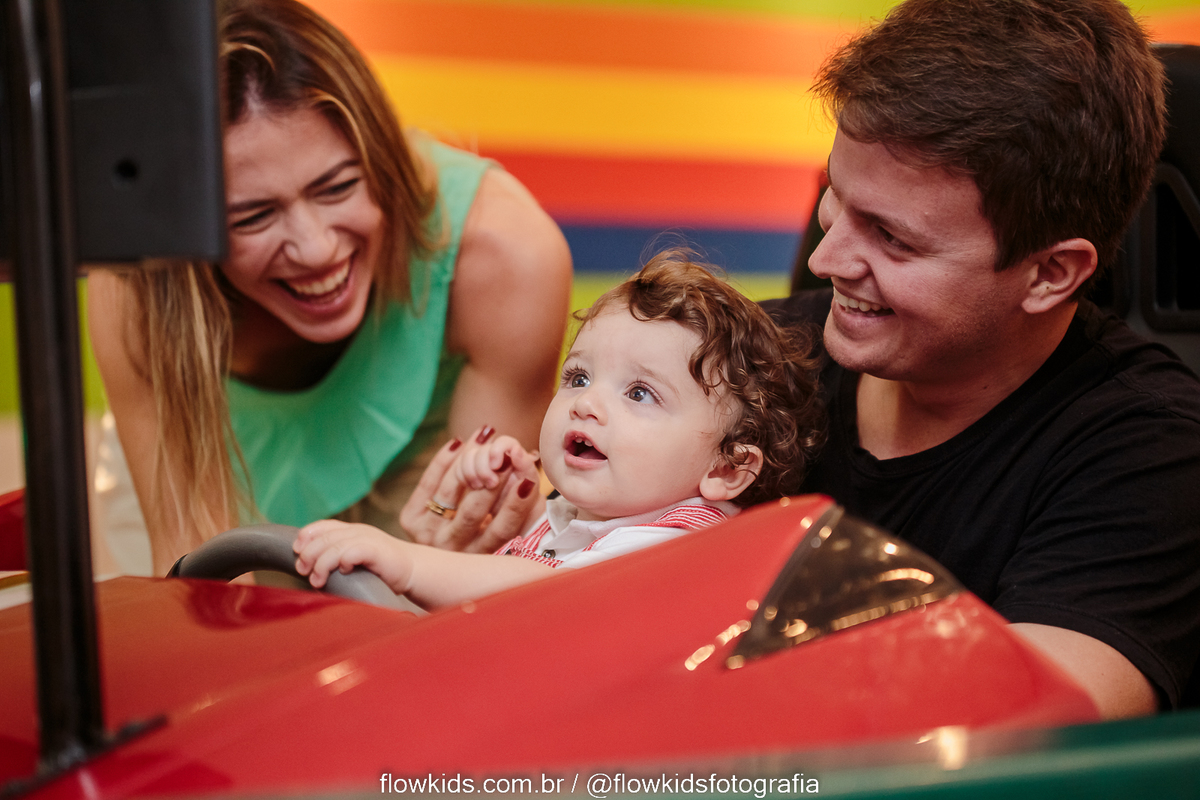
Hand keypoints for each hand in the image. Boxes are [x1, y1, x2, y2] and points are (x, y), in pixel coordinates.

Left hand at [293, 519, 409, 592]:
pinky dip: (343, 562)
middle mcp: (358, 532)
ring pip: (334, 546)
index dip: (306, 536)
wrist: (414, 571)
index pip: (323, 526)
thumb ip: (338, 559)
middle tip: (302, 571)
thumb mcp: (357, 561)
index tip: (296, 551)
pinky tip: (344, 572)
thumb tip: (309, 569)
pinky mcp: (377, 550)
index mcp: (353, 531)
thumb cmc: (383, 571)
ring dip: (320, 564)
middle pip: (324, 537)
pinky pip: (352, 552)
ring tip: (317, 580)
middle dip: (308, 554)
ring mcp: (368, 539)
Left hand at [400, 426, 542, 552]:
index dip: (515, 505)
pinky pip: (428, 483)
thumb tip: (527, 478)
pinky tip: (459, 443)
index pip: (502, 530)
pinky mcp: (411, 520)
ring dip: (469, 463)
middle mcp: (454, 549)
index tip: (527, 479)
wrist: (434, 561)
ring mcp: (428, 535)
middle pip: (474, 510)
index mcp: (483, 556)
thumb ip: (524, 505)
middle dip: (493, 479)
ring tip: (485, 441)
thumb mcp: (510, 525)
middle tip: (505, 455)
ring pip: (451, 491)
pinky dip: (443, 460)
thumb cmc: (487, 530)